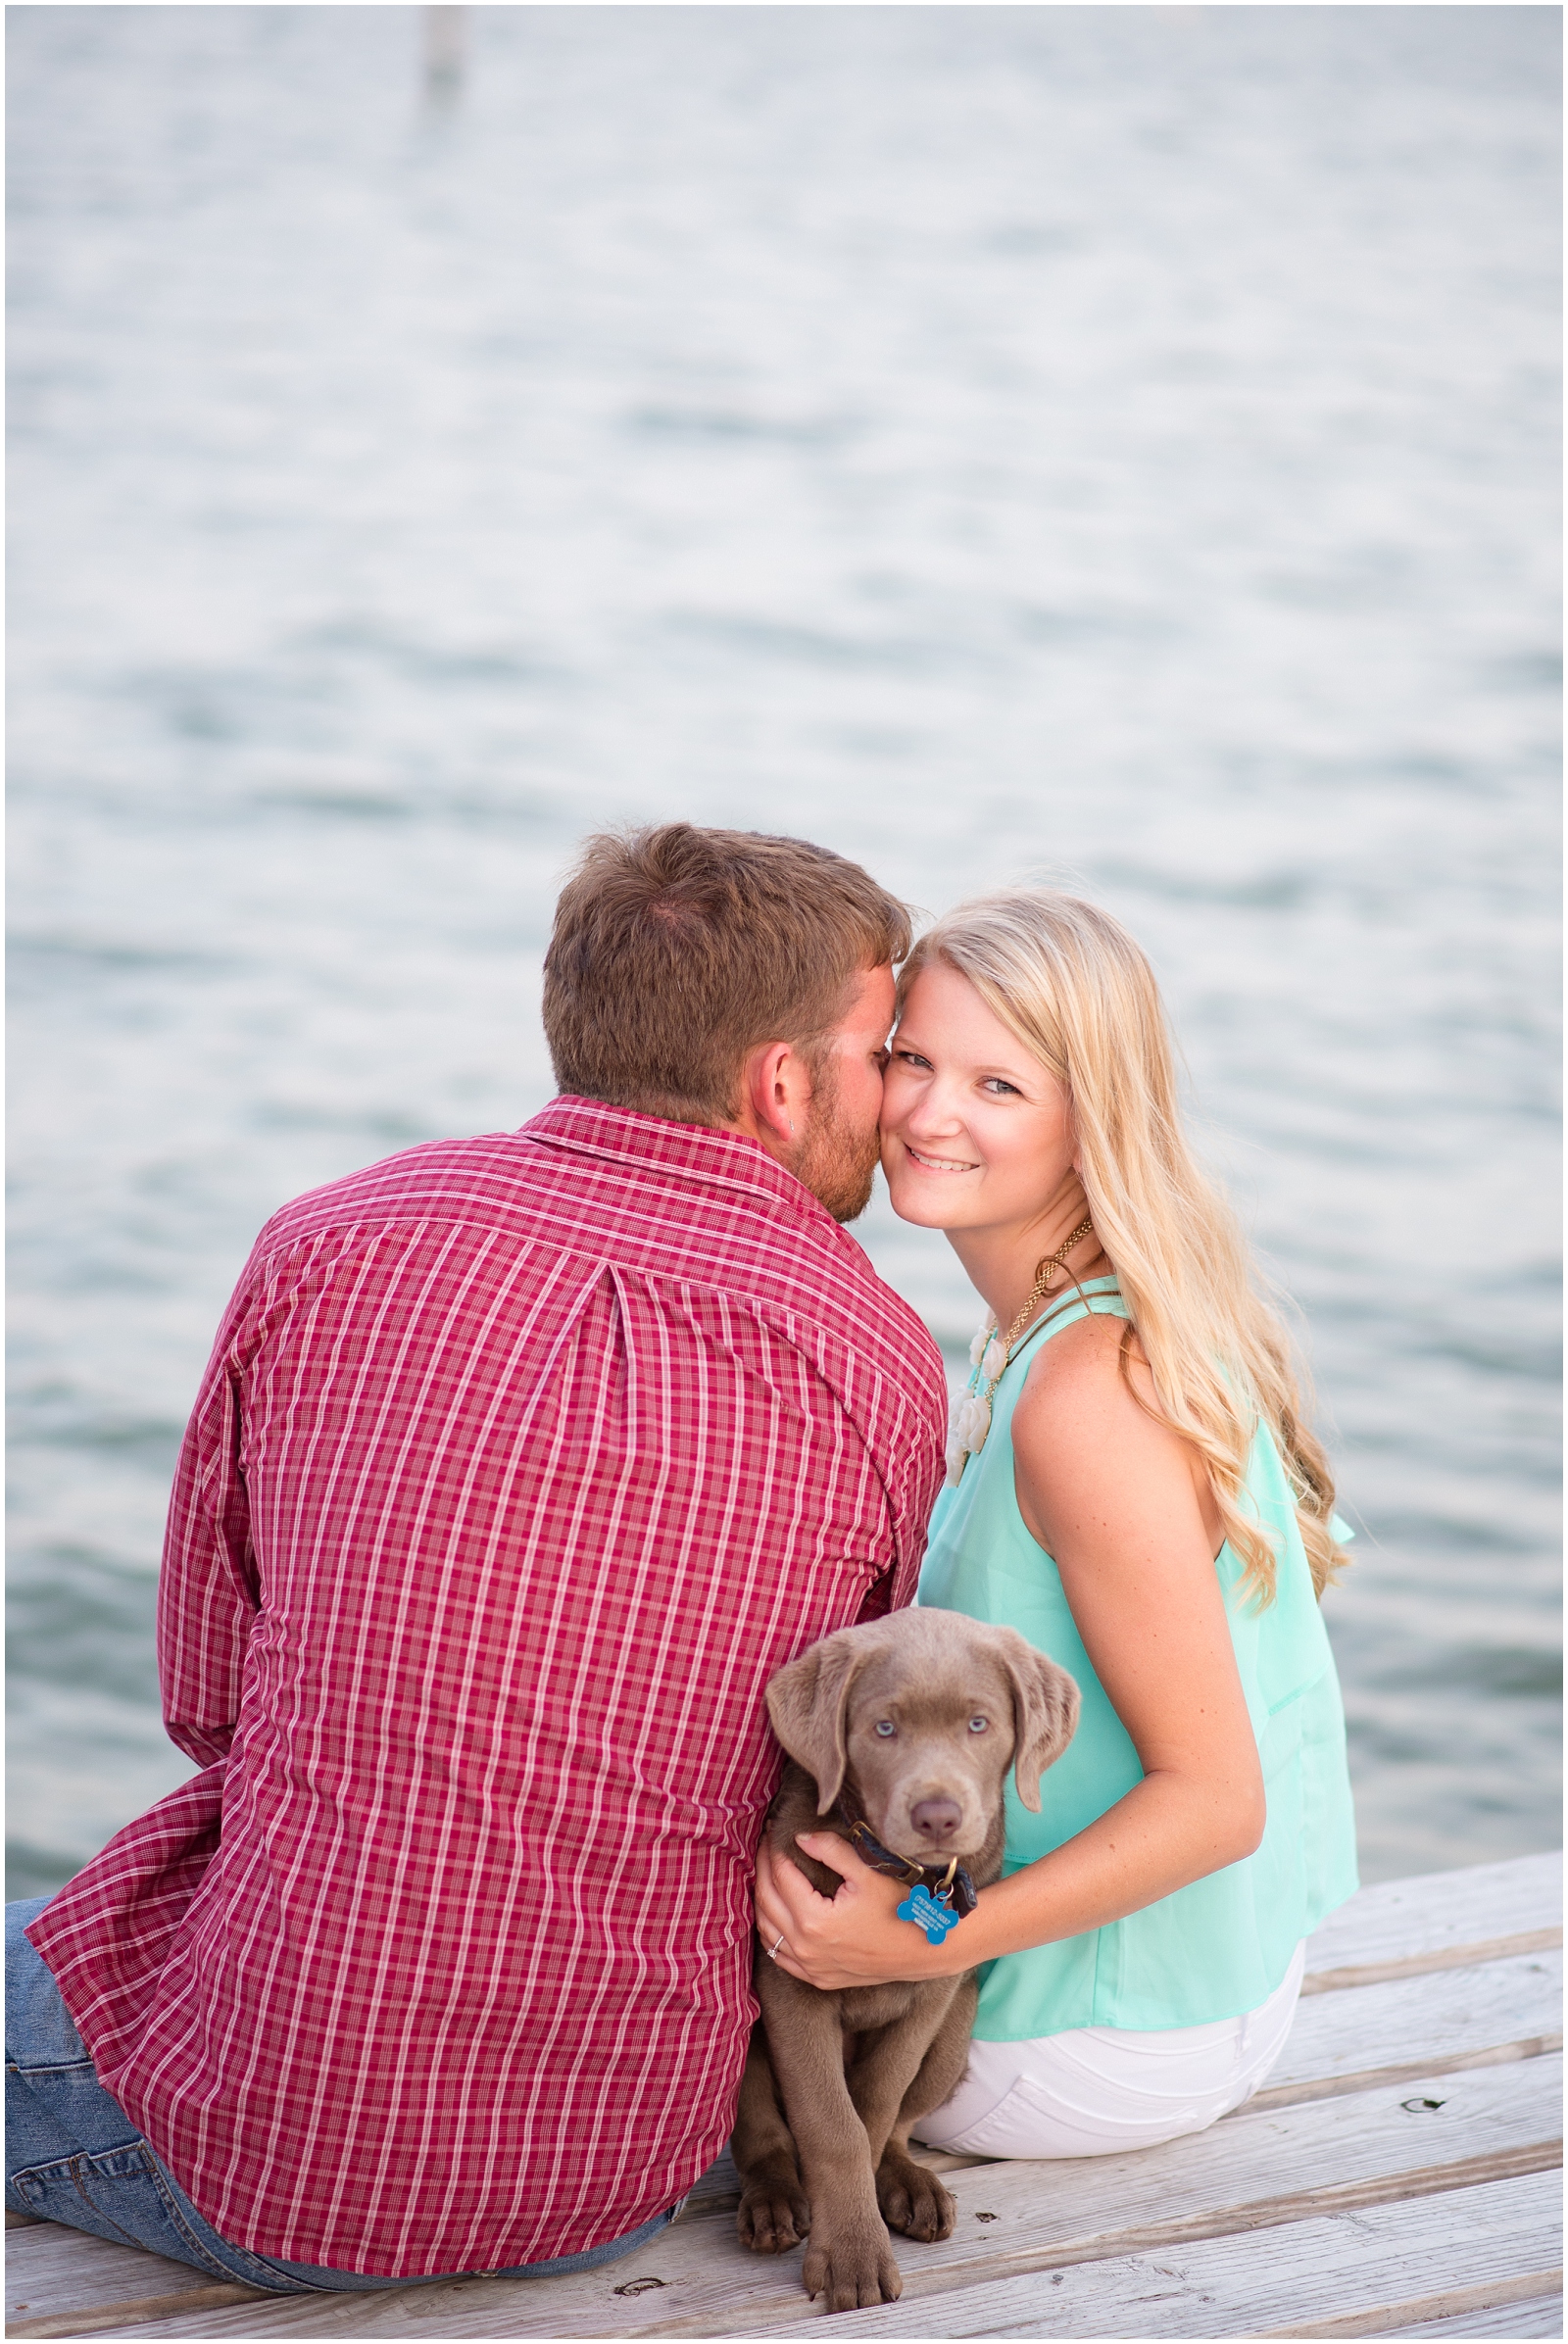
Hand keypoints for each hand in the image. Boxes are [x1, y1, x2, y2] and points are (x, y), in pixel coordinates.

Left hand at [753, 1832, 957, 1989]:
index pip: (781, 1876)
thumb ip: (831, 1850)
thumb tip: (800, 1838)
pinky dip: (770, 1931)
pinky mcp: (818, 1978)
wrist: (925, 1948)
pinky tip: (773, 1913)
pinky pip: (779, 1956)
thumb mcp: (867, 1872)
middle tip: (765, 1845)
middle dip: (762, 1867)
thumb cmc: (900, 1907)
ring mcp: (811, 1967)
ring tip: (766, 1872)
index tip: (773, 1829)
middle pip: (767, 1900)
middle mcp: (806, 1949)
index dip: (774, 1849)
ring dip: (761, 1898)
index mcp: (815, 1921)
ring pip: (767, 1929)